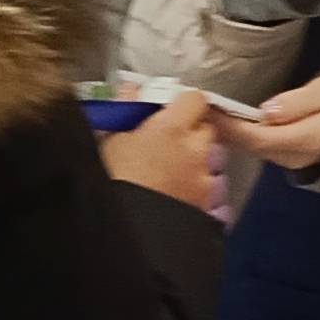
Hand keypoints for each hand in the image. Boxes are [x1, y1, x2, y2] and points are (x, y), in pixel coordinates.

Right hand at [97, 91, 224, 211]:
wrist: (128, 230)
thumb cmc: (115, 180)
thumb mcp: (111, 140)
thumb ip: (126, 109)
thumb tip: (132, 89)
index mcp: (172, 128)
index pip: (196, 99)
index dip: (185, 102)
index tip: (171, 109)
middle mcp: (195, 149)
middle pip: (206, 127)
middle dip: (191, 130)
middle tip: (167, 140)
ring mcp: (204, 176)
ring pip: (208, 156)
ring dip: (194, 158)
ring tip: (168, 169)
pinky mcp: (207, 201)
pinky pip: (206, 183)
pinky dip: (195, 183)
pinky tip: (174, 190)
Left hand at [216, 75, 319, 175]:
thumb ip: (300, 102)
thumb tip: (266, 111)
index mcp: (304, 139)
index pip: (257, 136)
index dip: (230, 123)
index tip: (208, 105)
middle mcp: (292, 156)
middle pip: (249, 145)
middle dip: (223, 128)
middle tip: (198, 106)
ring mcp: (289, 160)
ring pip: (252, 148)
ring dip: (229, 132)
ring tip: (208, 110)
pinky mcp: (286, 158)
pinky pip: (258, 147)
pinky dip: (240, 134)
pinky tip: (227, 120)